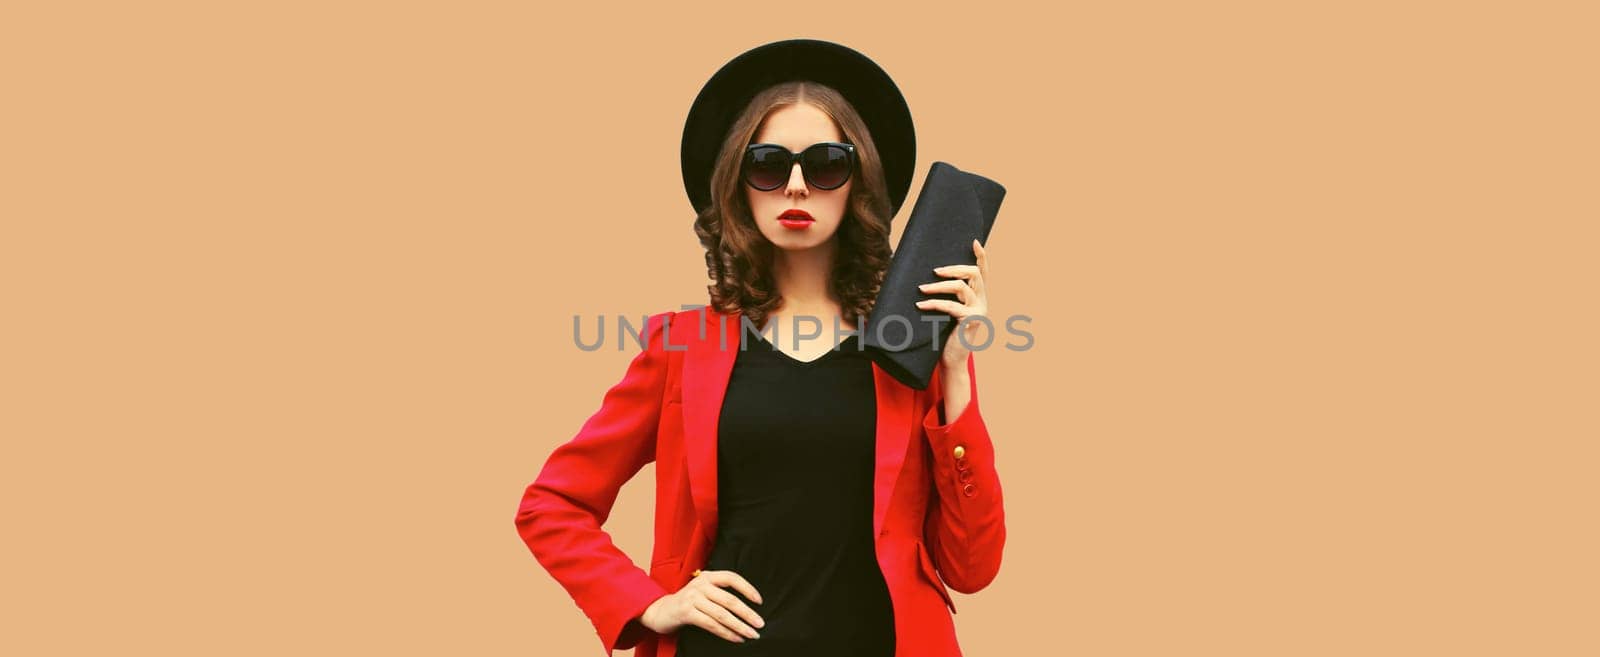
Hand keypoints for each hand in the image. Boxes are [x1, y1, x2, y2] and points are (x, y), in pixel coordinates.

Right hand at [638, 568, 765, 642]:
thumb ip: (720, 593)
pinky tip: (737, 638)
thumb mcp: (703, 591)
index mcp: (707, 576)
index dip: (747, 588)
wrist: (660, 611)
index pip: (732, 578)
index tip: (759, 601)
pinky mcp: (687, 612)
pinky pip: (711, 625)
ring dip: (740, 626)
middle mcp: (700, 585)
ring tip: (752, 634)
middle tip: (760, 624)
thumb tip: (748, 607)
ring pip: (722, 615)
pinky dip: (727, 633)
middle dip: (748, 614)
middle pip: (730, 600)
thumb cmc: (688, 603)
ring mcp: (692, 598)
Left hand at [916, 238, 990, 370]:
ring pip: (961, 287)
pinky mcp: (970, 321)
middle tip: (935, 271)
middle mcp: (982, 301)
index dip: (981, 256)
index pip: (983, 272)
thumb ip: (949, 297)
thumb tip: (928, 276)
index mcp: (979, 297)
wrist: (951, 361)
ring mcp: (979, 311)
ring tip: (921, 288)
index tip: (974, 241)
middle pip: (974, 273)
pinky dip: (934, 304)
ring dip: (939, 286)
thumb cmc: (945, 334)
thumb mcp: (948, 312)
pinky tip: (920, 306)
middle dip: (953, 268)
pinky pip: (951, 306)